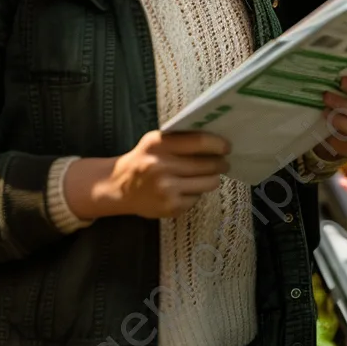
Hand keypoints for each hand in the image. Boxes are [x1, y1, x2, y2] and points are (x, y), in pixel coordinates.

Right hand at [64, 131, 229, 219]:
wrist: (119, 187)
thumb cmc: (144, 158)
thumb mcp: (156, 140)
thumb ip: (181, 138)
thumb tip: (216, 139)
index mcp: (160, 144)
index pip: (200, 142)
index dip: (219, 144)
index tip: (227, 147)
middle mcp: (162, 167)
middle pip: (208, 165)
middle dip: (221, 163)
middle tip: (224, 162)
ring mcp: (166, 189)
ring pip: (207, 183)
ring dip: (212, 179)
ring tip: (209, 175)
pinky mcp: (170, 208)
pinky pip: (197, 198)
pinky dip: (196, 193)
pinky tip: (188, 188)